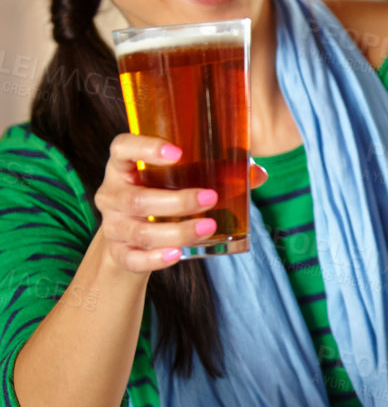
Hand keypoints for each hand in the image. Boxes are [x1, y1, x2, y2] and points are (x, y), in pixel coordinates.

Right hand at [94, 135, 262, 272]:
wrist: (131, 238)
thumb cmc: (162, 195)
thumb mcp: (180, 179)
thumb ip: (216, 172)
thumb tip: (257, 174)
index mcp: (124, 166)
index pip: (122, 148)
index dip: (145, 147)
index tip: (178, 152)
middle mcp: (112, 194)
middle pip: (137, 198)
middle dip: (177, 201)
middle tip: (211, 198)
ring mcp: (113, 225)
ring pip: (140, 231)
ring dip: (177, 231)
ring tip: (209, 226)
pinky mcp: (119, 252)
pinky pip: (133, 259)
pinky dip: (156, 259)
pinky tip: (179, 255)